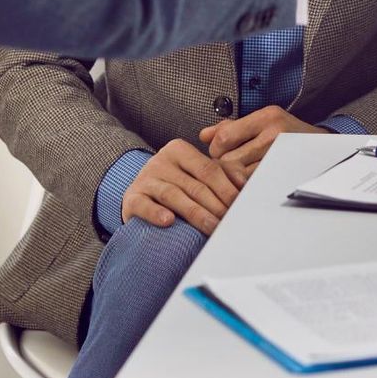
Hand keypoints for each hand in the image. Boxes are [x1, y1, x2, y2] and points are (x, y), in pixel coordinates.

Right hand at [121, 139, 246, 235]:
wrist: (139, 195)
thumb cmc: (175, 185)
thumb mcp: (195, 174)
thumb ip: (221, 173)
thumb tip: (245, 185)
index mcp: (180, 150)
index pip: (209, 169)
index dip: (227, 189)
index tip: (241, 206)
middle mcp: (161, 161)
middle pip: (194, 184)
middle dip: (216, 205)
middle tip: (231, 221)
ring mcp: (145, 179)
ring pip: (173, 195)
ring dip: (196, 213)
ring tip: (212, 228)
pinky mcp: (131, 198)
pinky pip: (144, 205)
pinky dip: (156, 213)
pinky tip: (168, 221)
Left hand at [199, 106, 328, 179]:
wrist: (319, 145)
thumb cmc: (285, 133)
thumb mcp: (260, 122)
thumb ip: (229, 127)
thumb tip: (203, 136)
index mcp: (265, 117)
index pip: (224, 137)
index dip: (215, 149)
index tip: (220, 153)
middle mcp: (274, 134)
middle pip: (230, 160)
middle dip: (224, 166)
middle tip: (229, 166)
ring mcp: (281, 156)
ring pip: (240, 176)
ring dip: (235, 178)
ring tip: (239, 175)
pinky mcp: (284, 173)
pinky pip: (254, 185)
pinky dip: (246, 186)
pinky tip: (249, 182)